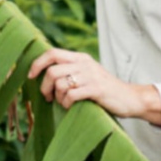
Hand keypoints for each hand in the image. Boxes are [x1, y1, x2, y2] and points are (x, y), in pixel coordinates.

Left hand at [28, 48, 160, 125]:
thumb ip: (71, 70)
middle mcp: (84, 64)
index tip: (30, 76)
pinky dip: (66, 103)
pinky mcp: (96, 89)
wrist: (130, 98)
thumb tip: (45, 75)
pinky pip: (71, 95)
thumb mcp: (87, 74)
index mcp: (80, 58)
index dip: (37, 64)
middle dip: (44, 86)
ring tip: (63, 102)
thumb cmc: (104, 90)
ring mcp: (90, 76)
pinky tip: (70, 106)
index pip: (52, 53)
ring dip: (57, 97)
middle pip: (52, 70)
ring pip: (60, 83)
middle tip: (47, 97)